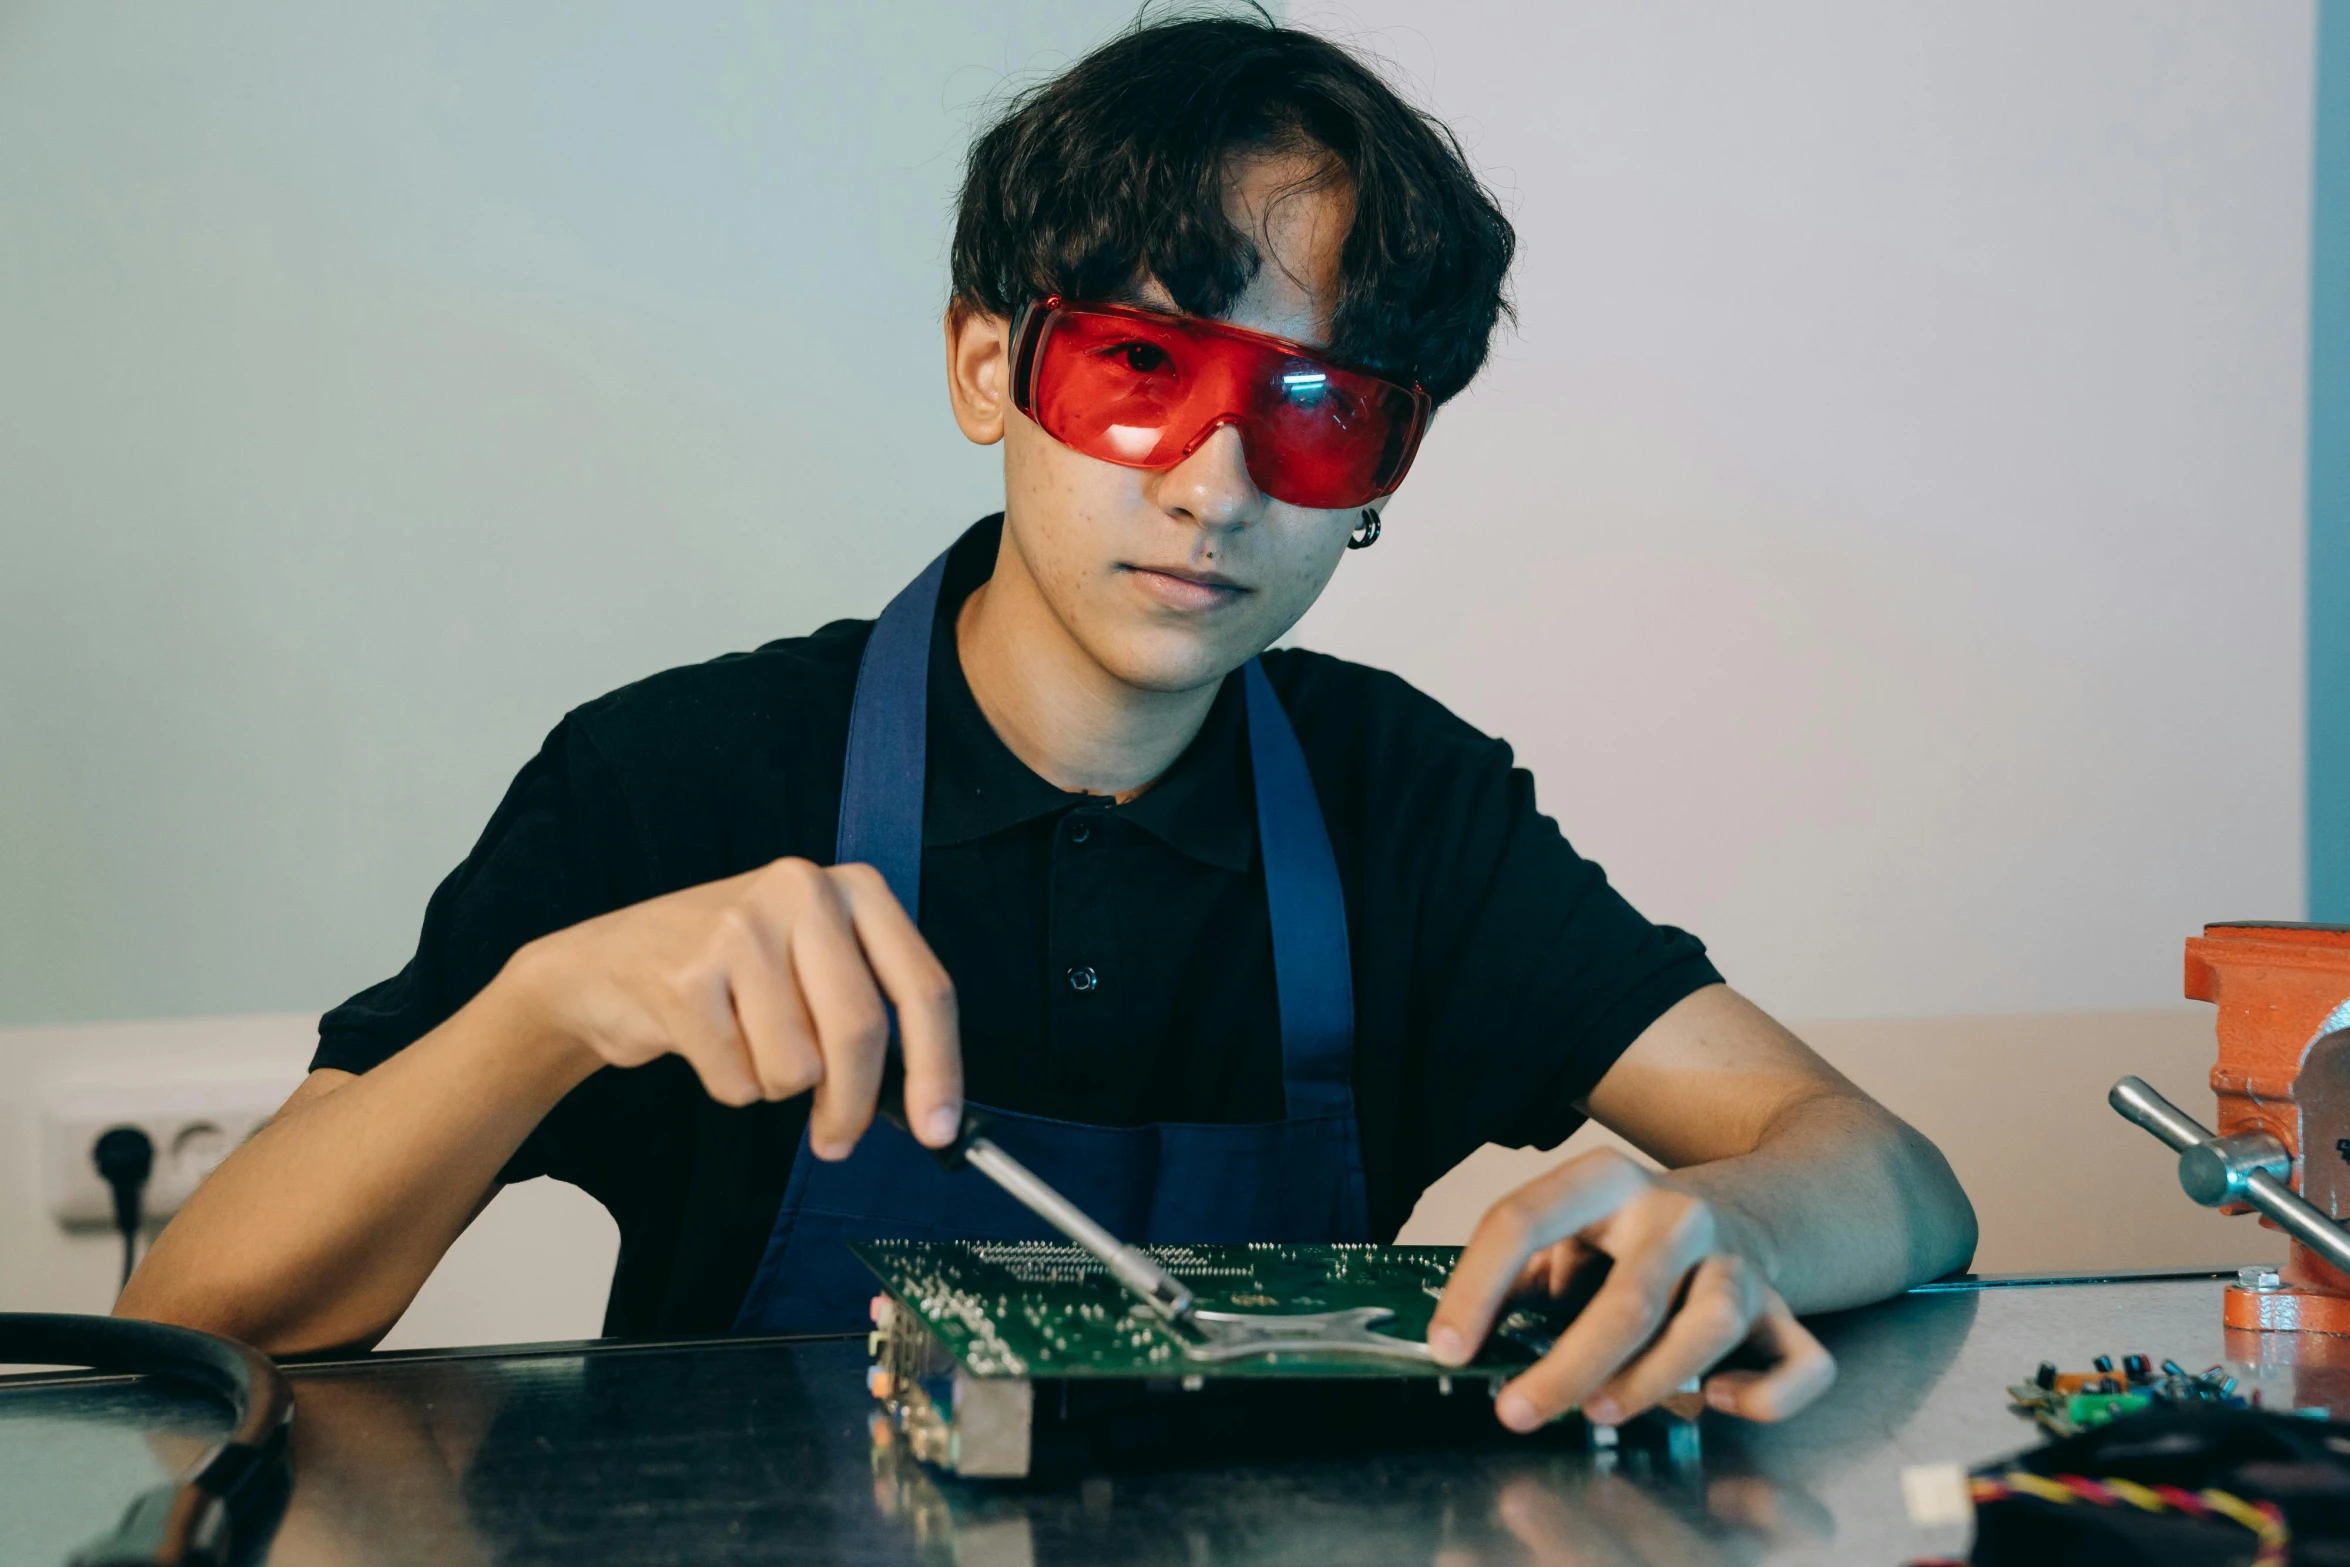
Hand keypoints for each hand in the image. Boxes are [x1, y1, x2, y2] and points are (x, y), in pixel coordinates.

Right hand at [505, 858, 960, 1157]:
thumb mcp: (816, 962)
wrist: (608, 962)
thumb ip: (871, 1013)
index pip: (922, 987)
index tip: (940, 1133)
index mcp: (855, 888)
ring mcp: (740, 929)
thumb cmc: (734, 972)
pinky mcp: (686, 976)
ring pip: (798, 1066)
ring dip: (775, 1085)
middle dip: (852, 1104)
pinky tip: (707, 1042)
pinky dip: (730, 1085)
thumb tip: (928, 1109)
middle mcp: (803, 892)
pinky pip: (739, 1080)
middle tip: (836, 1140)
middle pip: (860, 1031)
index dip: (938, 1069)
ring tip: (746, 1044)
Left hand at [1425, 1148, 1834, 1431]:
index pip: (1525, 1220)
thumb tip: (1463, 1340)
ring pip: (1712, 1325)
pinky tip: (1719, 1401)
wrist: (1751, 1203)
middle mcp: (1677, 1215)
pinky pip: (1800, 1362)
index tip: (1448, 1350)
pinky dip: (1765, 1394)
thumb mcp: (1570, 1228)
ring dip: (1653, 1380)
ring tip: (1600, 1410)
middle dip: (1568, 1367)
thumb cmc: (1633, 1237)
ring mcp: (1736, 1262)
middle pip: (1629, 1297)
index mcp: (1605, 1183)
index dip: (1478, 1288)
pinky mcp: (1784, 1310)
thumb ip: (1522, 1274)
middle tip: (1518, 1412)